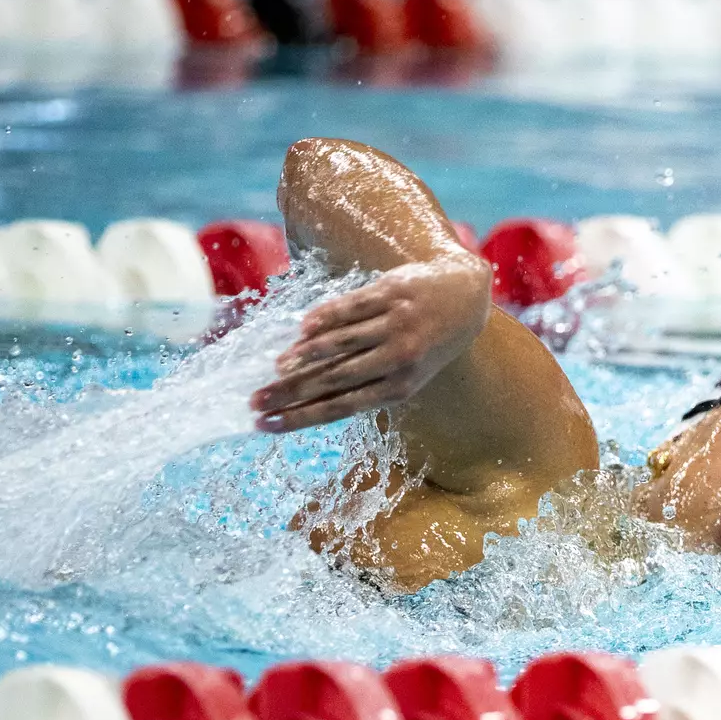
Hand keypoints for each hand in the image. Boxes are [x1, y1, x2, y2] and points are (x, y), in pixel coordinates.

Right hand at [250, 253, 490, 432]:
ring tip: (276, 368)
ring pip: (339, 344)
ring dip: (303, 356)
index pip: (340, 407)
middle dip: (290, 393)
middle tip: (255, 401)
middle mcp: (398, 358)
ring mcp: (395, 325)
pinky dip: (323, 319)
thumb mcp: (408, 371)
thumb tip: (312, 397)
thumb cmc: (429, 341)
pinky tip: (301, 330)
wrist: (465, 295)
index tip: (267, 425)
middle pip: (333, 380)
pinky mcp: (390, 293)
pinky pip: (349, 308)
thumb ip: (367, 383)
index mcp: (400, 387)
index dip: (300, 417)